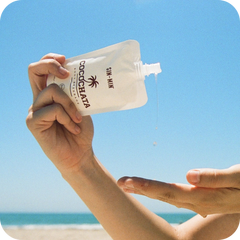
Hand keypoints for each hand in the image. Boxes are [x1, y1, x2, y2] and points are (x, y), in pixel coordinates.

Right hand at [26, 53, 93, 173]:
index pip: (41, 70)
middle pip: (33, 70)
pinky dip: (67, 118)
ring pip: (51, 91)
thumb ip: (76, 93)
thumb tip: (82, 75)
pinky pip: (53, 110)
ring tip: (78, 120)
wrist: (80, 154)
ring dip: (70, 104)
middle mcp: (39, 100)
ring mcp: (34, 111)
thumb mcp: (81, 107)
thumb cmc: (80, 131)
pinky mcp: (33, 123)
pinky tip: (73, 128)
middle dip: (50, 64)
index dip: (50, 59)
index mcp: (49, 95)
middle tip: (67, 74)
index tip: (66, 60)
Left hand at [117, 164, 239, 216]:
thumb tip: (189, 176)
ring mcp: (196, 202)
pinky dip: (156, 190)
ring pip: (165, 195)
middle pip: (162, 194)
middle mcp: (196, 202)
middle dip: (139, 188)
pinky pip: (172, 194)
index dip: (146, 186)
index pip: (168, 191)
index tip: (127, 182)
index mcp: (203, 197)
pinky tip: (146, 188)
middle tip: (119, 182)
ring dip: (144, 189)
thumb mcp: (238, 178)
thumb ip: (215, 177)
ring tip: (126, 184)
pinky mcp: (197, 198)